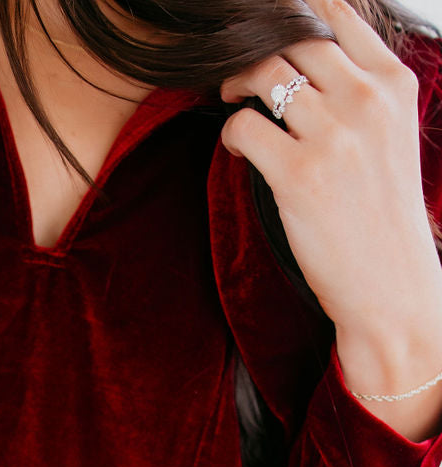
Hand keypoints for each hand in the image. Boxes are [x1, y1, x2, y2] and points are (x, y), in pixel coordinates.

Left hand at [217, 0, 441, 342]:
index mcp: (392, 82)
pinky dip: (231, 132)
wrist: (390, 284)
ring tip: (231, 100)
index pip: (336, 13)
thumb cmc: (381, 214)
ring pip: (265, 72)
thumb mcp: (390, 134)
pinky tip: (237, 149)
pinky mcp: (299, 174)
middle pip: (294, 37)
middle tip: (239, 74)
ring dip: (237, 82)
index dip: (294, 11)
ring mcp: (334, 135)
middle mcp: (366, 99)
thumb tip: (302, 57)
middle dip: (256, 49)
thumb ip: (358, 89)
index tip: (267, 25)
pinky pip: (244, 125)